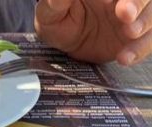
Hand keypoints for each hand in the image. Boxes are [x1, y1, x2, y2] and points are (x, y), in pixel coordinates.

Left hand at [35, 0, 151, 63]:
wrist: (65, 45)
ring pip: (151, 13)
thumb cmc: (57, 21)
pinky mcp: (138, 35)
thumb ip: (56, 3)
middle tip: (124, 12)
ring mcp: (134, 13)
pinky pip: (148, 39)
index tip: (105, 1)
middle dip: (137, 2)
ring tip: (130, 32)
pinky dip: (140, 48)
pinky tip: (125, 56)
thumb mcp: (49, 12)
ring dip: (145, 21)